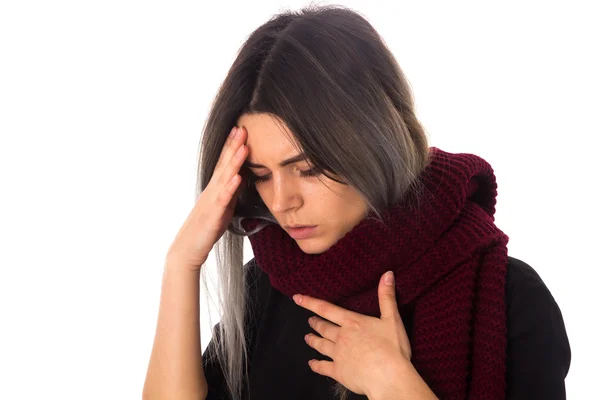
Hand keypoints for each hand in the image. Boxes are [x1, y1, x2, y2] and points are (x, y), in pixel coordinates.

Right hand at [165, 125, 248, 270]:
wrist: (188, 249)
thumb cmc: (206, 229)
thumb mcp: (223, 207)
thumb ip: (231, 193)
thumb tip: (242, 179)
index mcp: (215, 188)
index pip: (224, 163)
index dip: (232, 146)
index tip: (240, 129)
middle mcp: (212, 190)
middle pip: (224, 164)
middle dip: (233, 145)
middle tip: (242, 127)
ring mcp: (212, 201)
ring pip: (224, 178)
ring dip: (234, 161)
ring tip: (243, 146)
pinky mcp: (213, 215)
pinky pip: (223, 199)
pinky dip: (231, 187)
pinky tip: (238, 177)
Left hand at [293, 271, 430, 397]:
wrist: (388, 377)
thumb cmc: (392, 348)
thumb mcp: (392, 319)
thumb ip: (387, 297)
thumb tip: (387, 274)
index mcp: (351, 322)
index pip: (326, 309)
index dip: (310, 302)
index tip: (297, 298)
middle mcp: (341, 337)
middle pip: (323, 327)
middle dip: (315, 323)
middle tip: (309, 321)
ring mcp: (338, 355)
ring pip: (321, 345)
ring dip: (313, 340)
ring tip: (307, 337)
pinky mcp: (339, 372)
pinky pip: (323, 367)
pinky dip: (315, 365)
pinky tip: (311, 363)